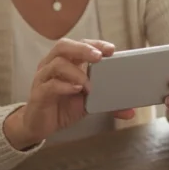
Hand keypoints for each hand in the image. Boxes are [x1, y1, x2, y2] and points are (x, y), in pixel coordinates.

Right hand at [4, 39, 134, 149]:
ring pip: (56, 63)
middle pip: (64, 46)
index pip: (79, 44)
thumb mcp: (88, 104)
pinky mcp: (38, 94)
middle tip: (99, 57)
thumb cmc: (63, 107)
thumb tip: (130, 111)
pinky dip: (64, 86)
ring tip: (88, 85)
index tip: (111, 49)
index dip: (95, 44)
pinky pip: (49, 84)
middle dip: (83, 49)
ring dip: (76, 72)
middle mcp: (52, 65)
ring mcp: (43, 78)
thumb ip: (107, 103)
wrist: (39, 125)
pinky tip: (75, 90)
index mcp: (66, 62)